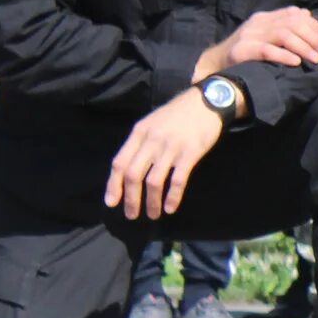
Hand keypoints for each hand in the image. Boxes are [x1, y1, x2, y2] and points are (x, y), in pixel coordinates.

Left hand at [103, 89, 226, 220]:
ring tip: (153, 214)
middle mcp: (152, 141)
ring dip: (151, 202)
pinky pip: (178, 180)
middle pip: (134, 175)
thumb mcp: (152, 123)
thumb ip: (140, 143)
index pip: (119, 163)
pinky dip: (173, 197)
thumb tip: (128, 171)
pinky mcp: (190, 153)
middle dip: (131, 199)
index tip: (112, 203)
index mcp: (139, 133)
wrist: (206, 102)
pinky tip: (171, 207)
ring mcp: (171, 147)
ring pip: (154, 181)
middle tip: (132, 215)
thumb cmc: (177, 115)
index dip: (113, 185)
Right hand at [195, 6, 317, 77]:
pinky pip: (267, 50)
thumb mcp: (265, 37)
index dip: (314, 25)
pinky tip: (295, 62)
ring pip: (283, 34)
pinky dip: (284, 55)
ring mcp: (248, 36)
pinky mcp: (241, 51)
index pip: (294, 14)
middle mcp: (257, 23)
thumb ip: (283, 28)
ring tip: (314, 58)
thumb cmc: (246, 54)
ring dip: (304, 47)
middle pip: (292, 23)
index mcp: (264, 18)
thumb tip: (309, 20)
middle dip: (312, 37)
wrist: (214, 66)